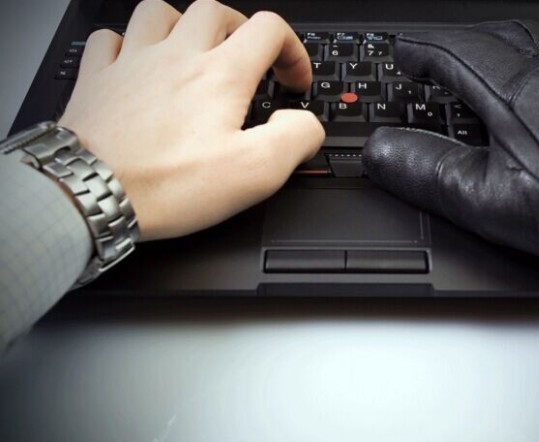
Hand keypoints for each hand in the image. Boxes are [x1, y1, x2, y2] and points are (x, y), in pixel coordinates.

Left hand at [59, 0, 323, 240]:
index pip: (269, 30)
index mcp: (220, 75)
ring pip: (160, 13)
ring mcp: (132, 63)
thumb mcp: (256, 172)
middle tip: (248, 63)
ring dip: (185, 26)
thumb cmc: (168, 185)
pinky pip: (109, 39)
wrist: (92, 194)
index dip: (292, 50)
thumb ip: (295, 138)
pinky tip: (137, 66)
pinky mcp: (97, 80)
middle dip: (241, 32)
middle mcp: (176, 57)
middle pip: (216, 12)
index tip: (292, 82)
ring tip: (194, 54)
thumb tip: (305, 123)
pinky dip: (128, 45)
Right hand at [363, 21, 538, 278]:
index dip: (422, 52)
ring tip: (495, 71)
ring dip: (510, 50)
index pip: (454, 51)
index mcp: (514, 89)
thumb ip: (427, 171)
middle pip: (498, 36)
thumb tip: (380, 151)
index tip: (405, 55)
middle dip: (463, 45)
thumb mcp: (488, 199)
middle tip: (444, 61)